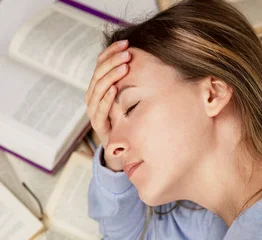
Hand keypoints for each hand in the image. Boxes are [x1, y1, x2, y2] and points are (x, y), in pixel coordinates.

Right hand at [85, 39, 130, 171]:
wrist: (122, 148)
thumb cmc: (126, 120)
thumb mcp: (128, 97)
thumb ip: (130, 82)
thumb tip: (143, 60)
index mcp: (97, 86)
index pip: (100, 63)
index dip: (111, 52)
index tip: (126, 43)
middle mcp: (92, 97)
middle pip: (98, 73)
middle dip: (112, 61)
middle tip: (127, 54)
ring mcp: (93, 111)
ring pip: (97, 89)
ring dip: (111, 76)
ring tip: (124, 67)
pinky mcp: (98, 125)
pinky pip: (99, 109)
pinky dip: (106, 98)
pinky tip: (114, 89)